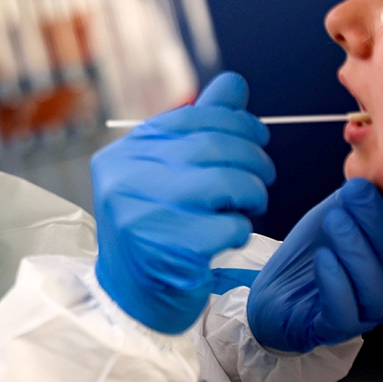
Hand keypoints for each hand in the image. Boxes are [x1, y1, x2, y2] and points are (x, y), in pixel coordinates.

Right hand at [93, 72, 275, 333]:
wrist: (131, 298)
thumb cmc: (155, 229)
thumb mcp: (167, 174)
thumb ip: (199, 129)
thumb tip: (234, 84)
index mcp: (121, 155)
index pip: (189, 119)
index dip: (235, 122)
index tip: (257, 138)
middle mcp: (123, 180)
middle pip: (212, 147)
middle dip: (252, 159)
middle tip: (261, 178)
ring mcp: (141, 215)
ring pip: (226, 183)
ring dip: (251, 195)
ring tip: (247, 206)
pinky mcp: (168, 249)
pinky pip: (230, 225)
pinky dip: (240, 229)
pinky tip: (225, 237)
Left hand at [247, 178, 382, 352]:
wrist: (270, 292)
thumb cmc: (310, 254)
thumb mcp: (333, 217)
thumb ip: (355, 199)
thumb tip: (369, 172)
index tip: (370, 184)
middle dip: (376, 224)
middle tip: (353, 194)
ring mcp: (364, 313)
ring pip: (376, 289)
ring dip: (356, 250)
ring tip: (335, 220)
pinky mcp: (334, 329)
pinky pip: (344, 313)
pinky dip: (336, 283)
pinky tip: (324, 258)